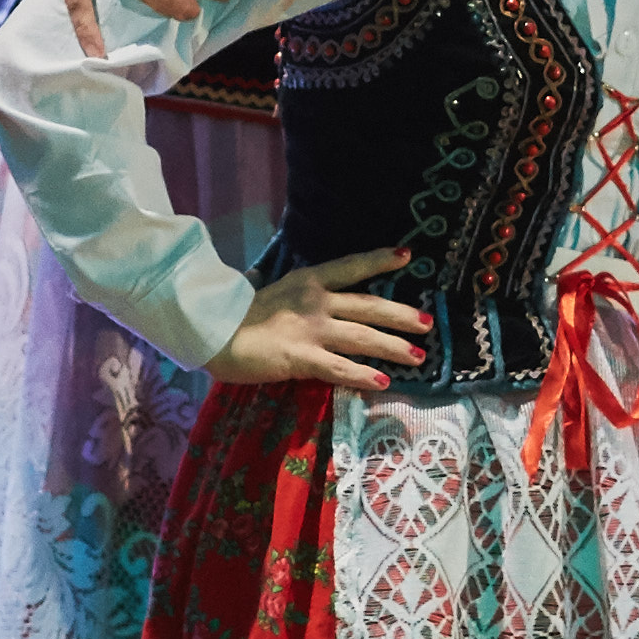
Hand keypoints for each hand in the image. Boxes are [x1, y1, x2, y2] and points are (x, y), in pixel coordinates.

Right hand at [214, 247, 426, 392]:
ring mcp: (311, 329)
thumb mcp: (268, 291)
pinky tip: (383, 382)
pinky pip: (341, 368)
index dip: (380, 260)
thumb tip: (283, 288)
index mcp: (307, 281)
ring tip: (418, 357)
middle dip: (401, 315)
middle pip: (369, 306)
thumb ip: (289, 293)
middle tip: (428, 323)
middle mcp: (315, 301)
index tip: (407, 255)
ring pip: (363, 337)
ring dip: (394, 347)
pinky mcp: (302, 357)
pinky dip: (364, 376)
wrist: (210, 331)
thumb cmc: (234, 314)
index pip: (351, 266)